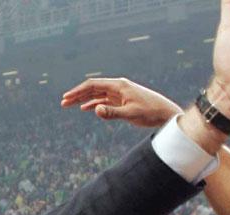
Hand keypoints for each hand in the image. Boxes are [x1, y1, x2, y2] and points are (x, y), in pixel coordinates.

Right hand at [61, 77, 180, 127]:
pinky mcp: (122, 101)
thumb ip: (112, 112)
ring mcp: (120, 94)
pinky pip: (104, 101)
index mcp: (119, 85)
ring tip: (69, 105)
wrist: (166, 114)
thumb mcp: (131, 114)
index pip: (93, 85)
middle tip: (63, 102)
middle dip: (77, 95)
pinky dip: (94, 104)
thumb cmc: (151, 112)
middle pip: (93, 88)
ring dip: (83, 99)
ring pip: (97, 95)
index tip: (66, 97)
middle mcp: (118, 87)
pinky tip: (85, 108)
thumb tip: (95, 110)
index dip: (78, 91)